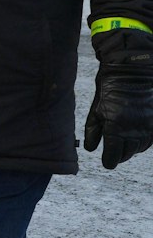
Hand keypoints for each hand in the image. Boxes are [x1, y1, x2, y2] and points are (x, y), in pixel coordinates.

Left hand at [83, 29, 152, 168]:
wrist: (131, 73)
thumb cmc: (108, 90)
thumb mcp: (96, 111)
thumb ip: (93, 132)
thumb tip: (91, 150)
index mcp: (116, 129)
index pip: (114, 155)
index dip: (109, 161)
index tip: (107, 163)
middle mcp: (134, 130)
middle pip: (128, 153)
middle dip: (120, 155)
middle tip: (114, 155)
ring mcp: (148, 126)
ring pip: (140, 148)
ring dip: (132, 150)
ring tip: (124, 146)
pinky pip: (151, 140)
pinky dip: (143, 143)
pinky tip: (136, 139)